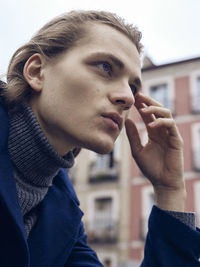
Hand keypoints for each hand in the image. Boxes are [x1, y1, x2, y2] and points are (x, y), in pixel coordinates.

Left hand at [125, 93, 185, 210]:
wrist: (162, 182)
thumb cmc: (150, 168)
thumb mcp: (137, 150)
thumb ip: (133, 135)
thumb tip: (127, 120)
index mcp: (154, 132)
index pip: (149, 115)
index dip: (142, 105)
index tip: (133, 98)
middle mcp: (162, 130)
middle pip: (158, 110)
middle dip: (149, 101)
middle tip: (139, 96)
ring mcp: (170, 134)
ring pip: (166, 114)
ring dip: (155, 109)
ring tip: (143, 110)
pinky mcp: (176, 139)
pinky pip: (171, 125)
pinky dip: (161, 122)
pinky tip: (151, 125)